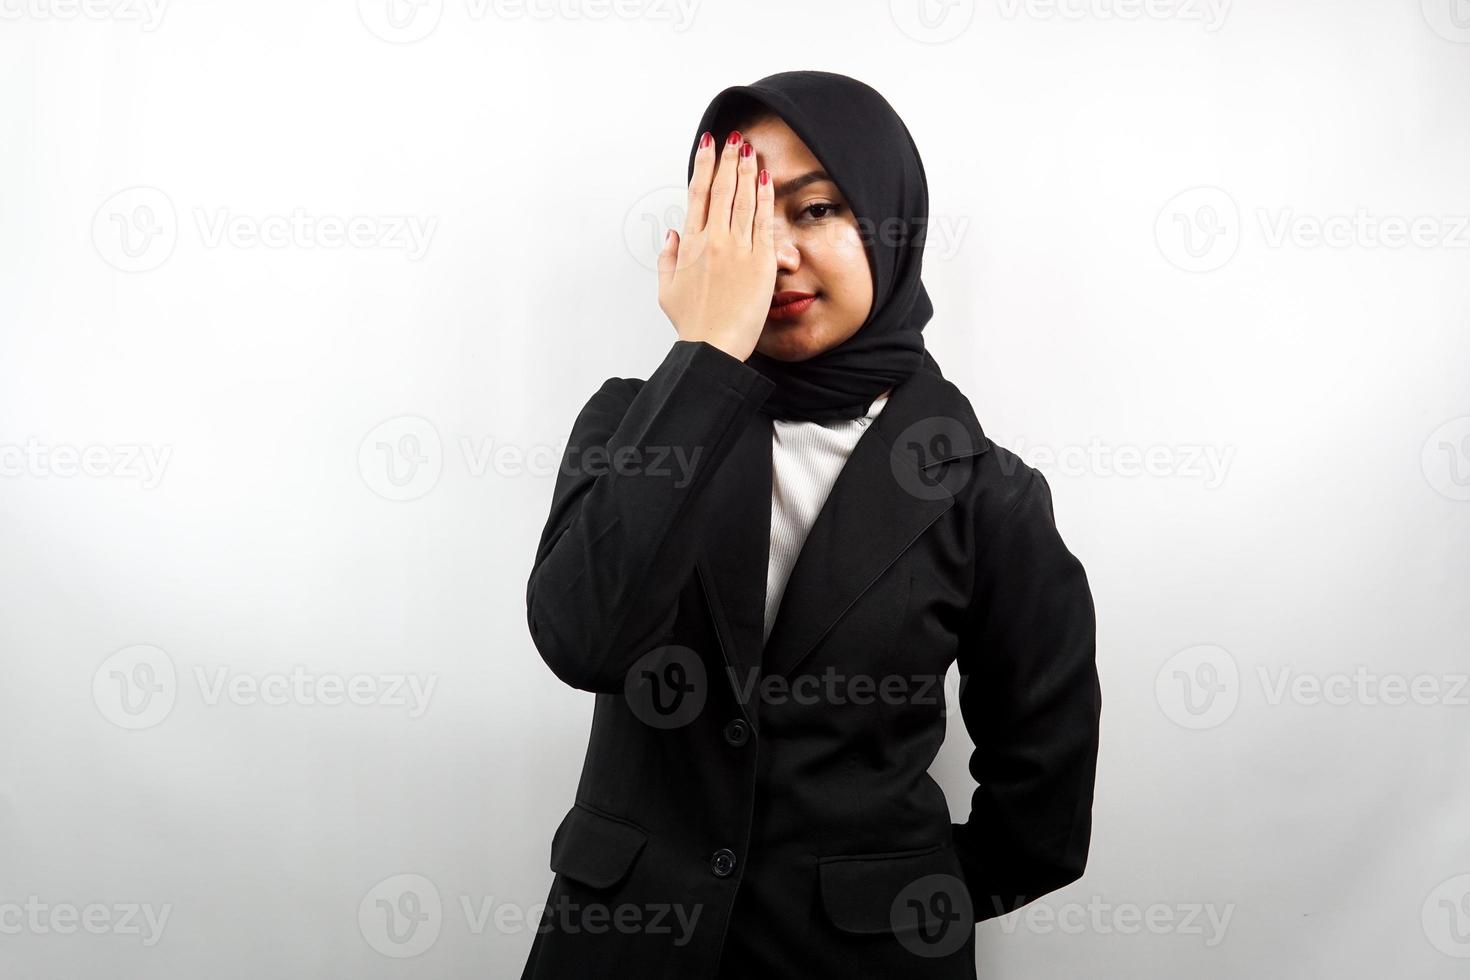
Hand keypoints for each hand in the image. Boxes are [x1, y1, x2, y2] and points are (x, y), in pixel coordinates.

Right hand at [657, 131, 775, 362]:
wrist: (713, 346)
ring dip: (746, 170)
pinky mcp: (760, 261)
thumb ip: (668, 258)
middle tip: (733, 138)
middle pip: (721, 190)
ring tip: (749, 149)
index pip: (697, 195)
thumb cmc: (692, 324)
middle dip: (727, 160)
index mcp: (690, 245)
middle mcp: (713, 240)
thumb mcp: (667, 291)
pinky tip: (765, 178)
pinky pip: (763, 221)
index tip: (707, 146)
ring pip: (743, 199)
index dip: (703, 166)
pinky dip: (764, 197)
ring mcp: (737, 249)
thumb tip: (673, 233)